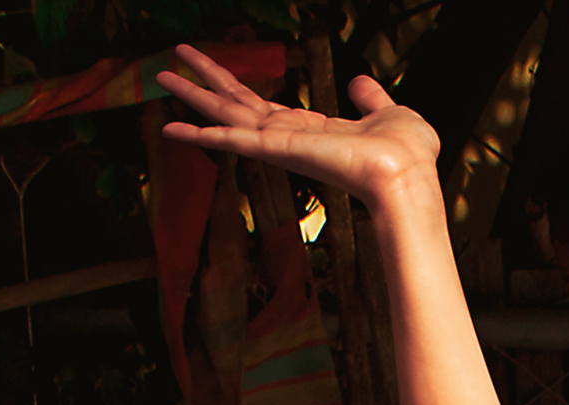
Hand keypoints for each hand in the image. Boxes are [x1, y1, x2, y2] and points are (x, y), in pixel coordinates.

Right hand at [154, 45, 438, 209]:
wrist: (410, 174)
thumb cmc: (406, 154)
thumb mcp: (386, 111)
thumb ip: (369, 99)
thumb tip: (359, 82)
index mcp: (309, 130)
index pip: (261, 106)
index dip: (233, 87)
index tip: (209, 71)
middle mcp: (288, 139)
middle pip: (233, 107)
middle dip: (200, 85)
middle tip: (163, 68)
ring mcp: (281, 147)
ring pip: (225, 118)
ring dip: (190, 98)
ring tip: (158, 77)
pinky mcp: (279, 152)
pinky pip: (233, 143)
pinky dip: (202, 137)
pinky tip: (172, 128)